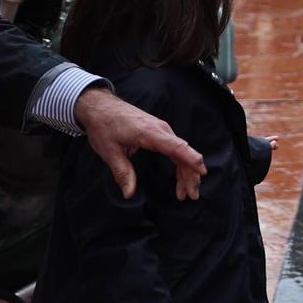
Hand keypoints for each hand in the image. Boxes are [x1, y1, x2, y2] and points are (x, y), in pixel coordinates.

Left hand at [74, 87, 205, 200]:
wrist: (101, 106)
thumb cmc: (104, 126)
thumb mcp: (109, 151)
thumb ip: (122, 172)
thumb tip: (129, 194)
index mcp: (150, 133)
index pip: (177, 147)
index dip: (191, 159)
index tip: (202, 172)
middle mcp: (161, 130)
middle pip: (183, 152)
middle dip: (191, 174)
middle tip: (191, 196)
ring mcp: (162, 130)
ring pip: (181, 152)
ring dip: (187, 171)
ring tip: (186, 192)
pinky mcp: (159, 132)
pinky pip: (175, 148)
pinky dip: (181, 163)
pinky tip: (180, 177)